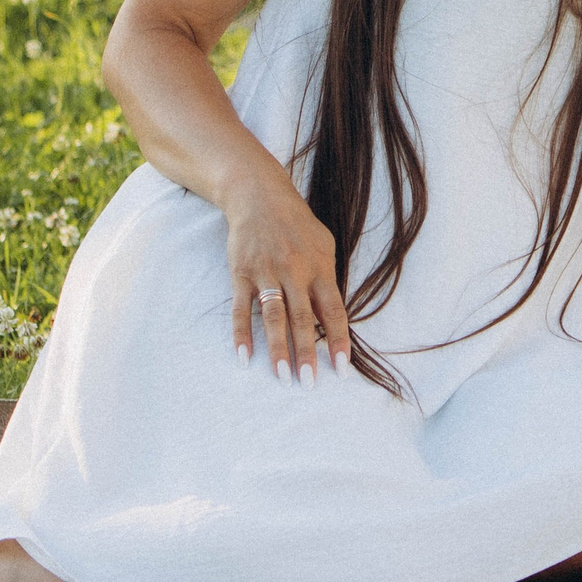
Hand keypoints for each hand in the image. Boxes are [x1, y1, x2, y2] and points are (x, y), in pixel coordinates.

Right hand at [222, 175, 349, 384]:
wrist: (260, 197)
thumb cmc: (298, 225)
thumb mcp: (324, 245)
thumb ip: (328, 280)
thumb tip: (333, 317)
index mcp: (320, 268)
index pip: (333, 311)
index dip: (338, 340)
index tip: (341, 368)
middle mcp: (295, 272)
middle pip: (303, 320)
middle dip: (307, 353)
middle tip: (309, 383)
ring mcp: (266, 274)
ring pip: (273, 317)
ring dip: (278, 349)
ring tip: (282, 377)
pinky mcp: (241, 274)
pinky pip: (241, 309)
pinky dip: (241, 334)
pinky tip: (245, 357)